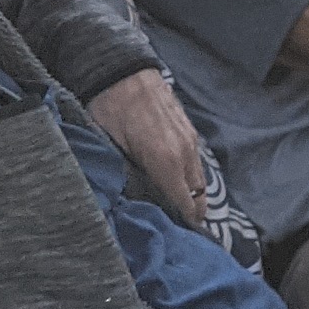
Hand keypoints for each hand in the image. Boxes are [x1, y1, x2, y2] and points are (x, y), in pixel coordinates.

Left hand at [87, 67, 212, 229]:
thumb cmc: (109, 108)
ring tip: (179, 209)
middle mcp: (184, 153)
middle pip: (198, 196)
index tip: (178, 237)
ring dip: (192, 196)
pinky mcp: (190, 132)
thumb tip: (131, 202)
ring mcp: (190, 141)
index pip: (183, 203)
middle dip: (191, 214)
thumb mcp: (109, 146)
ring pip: (200, 180)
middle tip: (178, 228)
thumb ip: (125, 176)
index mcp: (164, 161)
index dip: (183, 223)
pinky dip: (190, 178)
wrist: (123, 71)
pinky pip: (196, 163)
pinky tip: (176, 181)